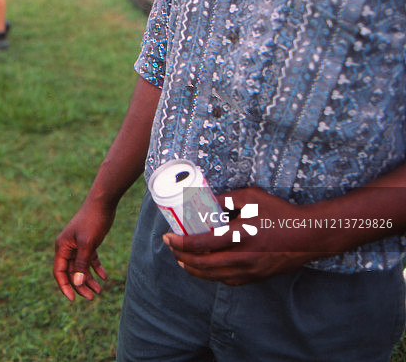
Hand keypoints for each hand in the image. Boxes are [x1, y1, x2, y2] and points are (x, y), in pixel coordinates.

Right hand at [53, 200, 113, 300]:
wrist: (102, 204)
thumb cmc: (92, 221)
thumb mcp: (87, 244)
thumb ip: (81, 264)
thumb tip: (76, 283)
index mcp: (62, 247)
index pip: (59, 272)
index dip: (65, 286)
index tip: (73, 299)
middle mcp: (67, 248)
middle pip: (71, 272)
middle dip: (80, 285)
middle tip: (92, 297)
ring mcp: (78, 246)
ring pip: (81, 268)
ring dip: (88, 279)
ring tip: (99, 290)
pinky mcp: (88, 243)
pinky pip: (90, 260)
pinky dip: (96, 268)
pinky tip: (104, 277)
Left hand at [163, 187, 319, 285]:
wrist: (309, 236)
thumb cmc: (280, 213)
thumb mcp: (252, 197)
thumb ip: (226, 198)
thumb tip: (203, 200)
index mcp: (241, 235)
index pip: (202, 244)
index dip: (181, 243)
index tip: (168, 237)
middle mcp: (244, 257)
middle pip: (203, 264)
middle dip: (181, 256)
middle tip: (171, 247)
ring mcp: (250, 270)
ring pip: (213, 276)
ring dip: (193, 269)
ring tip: (182, 259)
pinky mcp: (257, 277)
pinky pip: (228, 280)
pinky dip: (212, 276)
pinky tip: (205, 268)